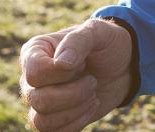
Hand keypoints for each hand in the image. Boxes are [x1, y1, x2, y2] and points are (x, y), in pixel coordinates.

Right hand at [18, 18, 134, 131]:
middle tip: (92, 80)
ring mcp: (40, 99)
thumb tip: (61, 64)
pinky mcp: (54, 118)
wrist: (123, 65)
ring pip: (42, 121)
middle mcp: (32, 78)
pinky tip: (91, 106)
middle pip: (38, 99)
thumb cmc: (106, 43)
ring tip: (92, 94)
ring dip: (75, 109)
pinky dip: (77, 122)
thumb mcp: (97, 31)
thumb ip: (78, 41)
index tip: (82, 63)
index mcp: (35, 51)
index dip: (61, 74)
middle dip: (73, 93)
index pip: (35, 72)